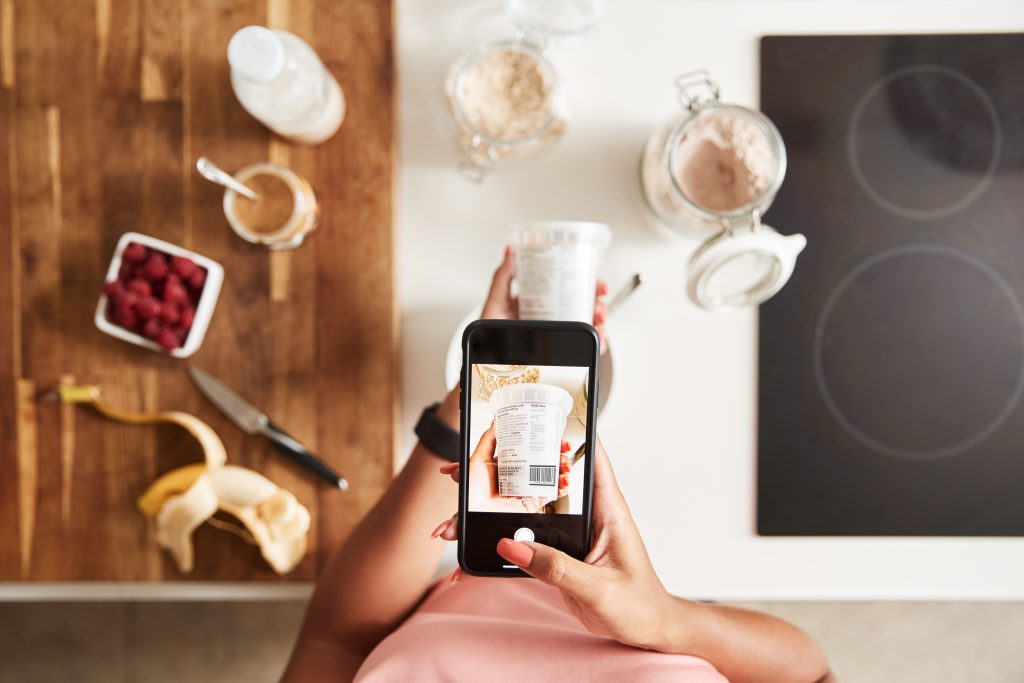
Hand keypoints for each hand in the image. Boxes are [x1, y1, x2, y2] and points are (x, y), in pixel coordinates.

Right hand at [433, 438, 672, 651]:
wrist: (647, 630)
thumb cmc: (639, 605)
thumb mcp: (599, 588)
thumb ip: (557, 568)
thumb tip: (512, 546)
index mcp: (607, 508)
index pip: (588, 456)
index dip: (561, 431)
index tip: (528, 416)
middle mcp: (586, 513)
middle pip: (540, 480)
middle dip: (500, 472)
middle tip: (461, 472)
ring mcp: (570, 532)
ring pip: (524, 510)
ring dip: (489, 510)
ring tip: (453, 516)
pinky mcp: (558, 552)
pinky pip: (523, 542)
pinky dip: (496, 545)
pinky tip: (471, 550)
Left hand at [462, 424, 571, 513]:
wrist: (473, 515)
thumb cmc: (472, 492)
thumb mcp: (477, 460)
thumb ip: (487, 440)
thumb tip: (495, 421)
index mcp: (509, 464)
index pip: (532, 450)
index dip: (546, 443)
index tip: (556, 439)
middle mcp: (520, 476)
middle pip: (545, 462)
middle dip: (559, 456)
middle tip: (564, 451)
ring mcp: (527, 489)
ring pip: (551, 477)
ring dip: (563, 471)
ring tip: (565, 468)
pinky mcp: (531, 503)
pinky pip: (550, 495)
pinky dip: (561, 489)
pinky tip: (564, 482)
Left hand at [481, 247, 609, 350]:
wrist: (485, 361)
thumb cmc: (488, 334)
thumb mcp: (495, 301)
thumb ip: (502, 277)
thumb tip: (510, 251)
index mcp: (541, 301)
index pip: (571, 287)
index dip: (590, 284)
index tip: (598, 285)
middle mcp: (553, 317)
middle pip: (586, 306)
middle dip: (600, 305)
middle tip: (600, 309)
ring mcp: (557, 334)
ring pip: (588, 327)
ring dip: (601, 325)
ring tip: (599, 327)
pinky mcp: (559, 352)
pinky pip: (582, 347)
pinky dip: (596, 345)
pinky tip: (598, 343)